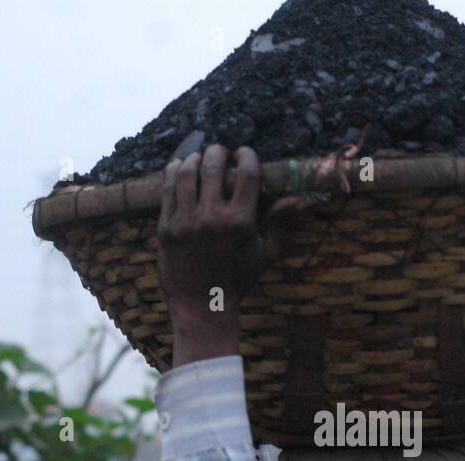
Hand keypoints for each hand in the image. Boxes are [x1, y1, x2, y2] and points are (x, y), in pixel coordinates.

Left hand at [157, 143, 265, 365]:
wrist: (203, 305)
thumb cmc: (239, 279)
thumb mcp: (265, 253)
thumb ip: (279, 223)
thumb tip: (298, 198)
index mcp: (240, 222)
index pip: (246, 174)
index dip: (247, 156)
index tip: (245, 152)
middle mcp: (212, 218)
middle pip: (213, 167)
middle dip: (218, 152)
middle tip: (221, 151)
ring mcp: (186, 222)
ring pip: (186, 173)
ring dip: (195, 158)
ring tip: (200, 156)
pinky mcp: (166, 227)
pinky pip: (167, 190)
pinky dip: (173, 172)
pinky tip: (180, 167)